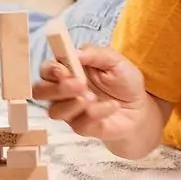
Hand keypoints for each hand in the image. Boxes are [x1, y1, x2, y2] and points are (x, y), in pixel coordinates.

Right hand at [31, 46, 147, 142]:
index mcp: (68, 70)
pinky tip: (112, 107)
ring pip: (54, 111)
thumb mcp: (115, 61)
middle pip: (40, 92)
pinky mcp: (81, 127)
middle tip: (79, 85)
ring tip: (94, 97)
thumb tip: (75, 52)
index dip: (50, 70)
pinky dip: (96, 113)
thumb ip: (95, 54)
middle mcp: (63, 91)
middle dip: (56, 88)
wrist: (140, 109)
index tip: (64, 70)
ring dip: (73, 103)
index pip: (46, 70)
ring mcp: (70, 111)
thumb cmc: (124, 82)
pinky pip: (78, 123)